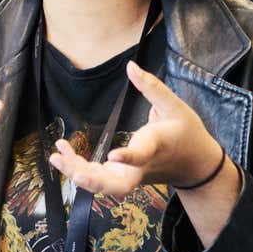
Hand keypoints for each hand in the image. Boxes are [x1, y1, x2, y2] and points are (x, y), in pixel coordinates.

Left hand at [49, 61, 231, 197]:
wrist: (196, 166)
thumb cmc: (187, 133)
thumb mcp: (175, 106)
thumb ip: (152, 87)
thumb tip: (130, 66)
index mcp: (155, 146)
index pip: (141, 156)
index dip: (127, 158)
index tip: (112, 154)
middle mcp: (142, 167)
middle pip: (118, 184)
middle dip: (94, 181)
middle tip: (74, 173)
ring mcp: (132, 175)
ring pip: (104, 184)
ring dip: (78, 173)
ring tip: (56, 156)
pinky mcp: (125, 176)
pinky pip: (100, 177)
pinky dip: (79, 168)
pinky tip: (62, 154)